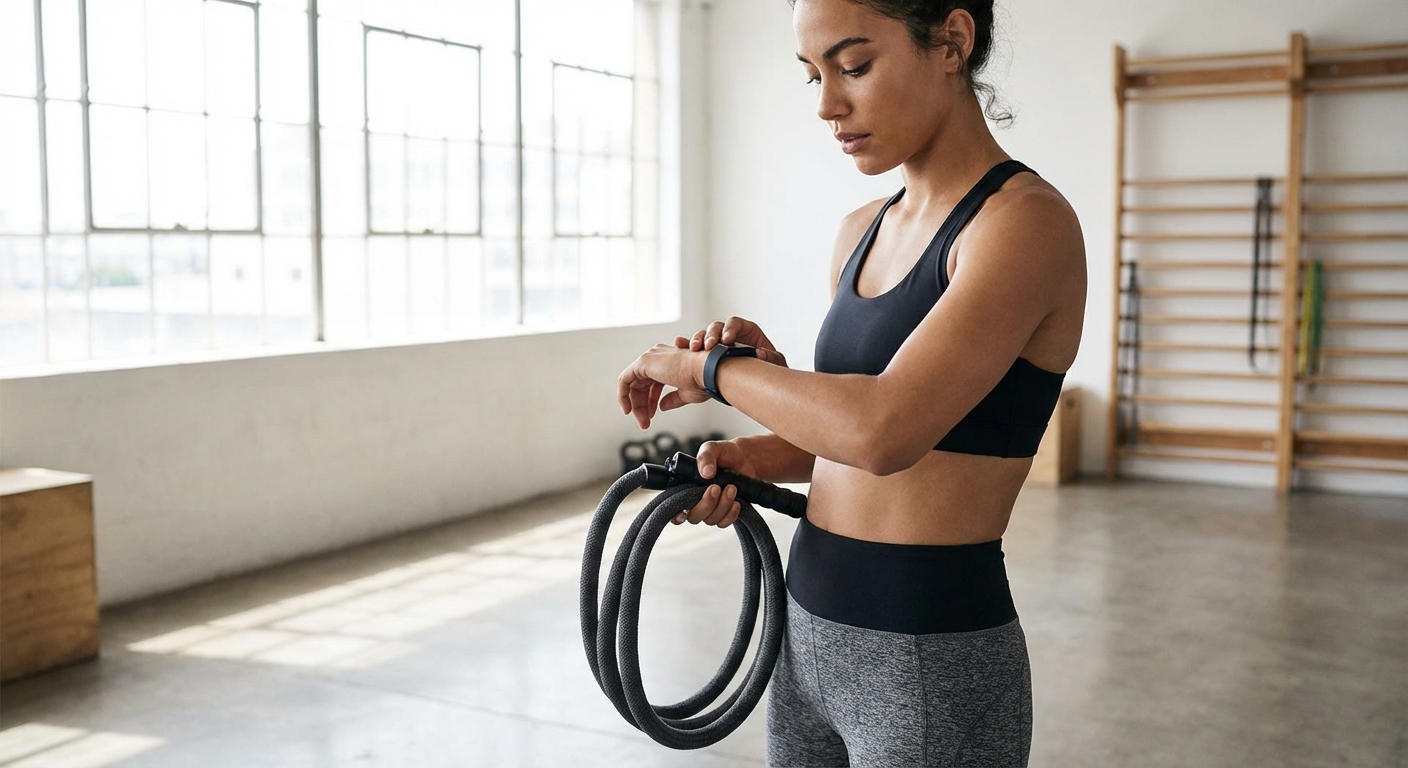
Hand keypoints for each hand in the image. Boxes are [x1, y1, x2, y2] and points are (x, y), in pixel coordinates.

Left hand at [617, 344, 710, 429]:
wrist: (709, 372)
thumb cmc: (704, 381)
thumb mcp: (686, 394)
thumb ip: (672, 399)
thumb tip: (661, 406)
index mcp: (669, 362)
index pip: (653, 383)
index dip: (651, 401)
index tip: (652, 416)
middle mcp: (659, 357)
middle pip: (641, 384)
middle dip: (641, 405)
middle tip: (645, 423)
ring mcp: (650, 358)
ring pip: (632, 384)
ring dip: (635, 405)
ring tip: (642, 421)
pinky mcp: (643, 362)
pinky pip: (624, 380)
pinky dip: (623, 395)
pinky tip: (628, 409)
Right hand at [671, 440, 759, 527]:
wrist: (746, 459)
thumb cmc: (725, 453)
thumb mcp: (713, 449)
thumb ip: (705, 457)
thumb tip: (706, 473)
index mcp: (686, 485)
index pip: (673, 506)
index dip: (675, 514)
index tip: (683, 512)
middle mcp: (695, 500)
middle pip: (693, 516)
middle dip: (706, 504)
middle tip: (716, 487)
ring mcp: (710, 509)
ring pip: (710, 519)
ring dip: (722, 505)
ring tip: (731, 487)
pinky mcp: (724, 513)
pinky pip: (724, 523)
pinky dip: (730, 514)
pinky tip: (737, 502)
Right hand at [673, 317, 787, 367]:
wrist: (763, 385)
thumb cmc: (771, 370)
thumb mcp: (776, 363)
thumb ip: (770, 357)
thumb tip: (760, 353)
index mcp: (747, 332)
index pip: (736, 323)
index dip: (730, 328)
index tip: (727, 339)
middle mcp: (730, 336)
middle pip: (716, 328)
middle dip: (711, 335)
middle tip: (709, 346)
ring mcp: (717, 346)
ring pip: (704, 336)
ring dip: (698, 341)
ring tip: (694, 349)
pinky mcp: (707, 357)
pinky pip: (695, 348)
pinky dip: (686, 346)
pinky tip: (679, 345)